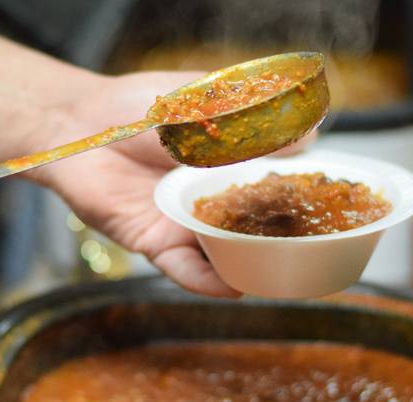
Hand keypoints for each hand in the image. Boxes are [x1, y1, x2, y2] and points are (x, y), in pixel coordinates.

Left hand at [36, 72, 312, 296]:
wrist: (77, 125)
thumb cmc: (136, 108)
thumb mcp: (202, 104)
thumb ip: (252, 120)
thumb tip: (311, 136)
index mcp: (230, 165)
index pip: (277, 186)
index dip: (304, 197)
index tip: (335, 205)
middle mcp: (212, 199)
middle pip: (257, 227)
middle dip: (287, 240)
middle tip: (318, 251)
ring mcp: (185, 224)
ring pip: (226, 254)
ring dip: (254, 266)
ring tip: (283, 277)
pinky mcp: (154, 242)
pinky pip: (184, 268)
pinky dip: (207, 280)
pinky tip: (232, 285)